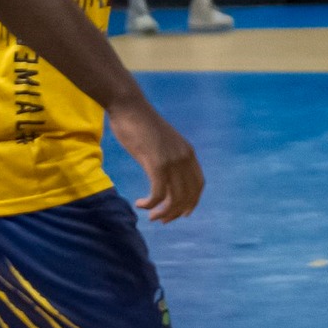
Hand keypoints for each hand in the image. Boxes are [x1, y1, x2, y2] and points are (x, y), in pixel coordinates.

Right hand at [110, 94, 203, 222]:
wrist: (129, 106)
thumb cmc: (139, 123)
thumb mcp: (161, 142)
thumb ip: (167, 157)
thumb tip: (163, 174)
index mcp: (188, 153)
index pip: (198, 184)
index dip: (192, 202)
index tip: (181, 213)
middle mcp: (184, 158)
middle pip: (188, 195)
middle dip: (177, 212)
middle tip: (162, 220)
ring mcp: (172, 161)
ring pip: (175, 198)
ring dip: (164, 212)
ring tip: (152, 216)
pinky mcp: (156, 163)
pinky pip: (159, 194)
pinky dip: (151, 204)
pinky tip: (141, 204)